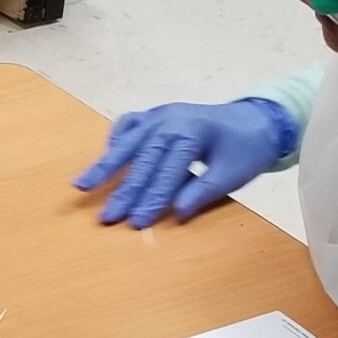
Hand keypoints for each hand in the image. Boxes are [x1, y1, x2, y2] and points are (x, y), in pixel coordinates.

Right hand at [73, 97, 295, 228]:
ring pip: (128, 142)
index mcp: (193, 132)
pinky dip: (116, 140)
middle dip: (124, 190)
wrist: (255, 120)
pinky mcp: (156, 116)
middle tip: (107, 216)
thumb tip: (176, 213)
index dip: (152, 199)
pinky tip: (106, 157)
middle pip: (142, 159)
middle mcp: (171, 120)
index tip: (137, 223)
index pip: (167, 171)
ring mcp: (160, 115)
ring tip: (81, 185)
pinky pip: (130, 125)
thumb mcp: (232, 174)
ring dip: (105, 165)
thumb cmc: (245, 149)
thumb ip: (203, 191)